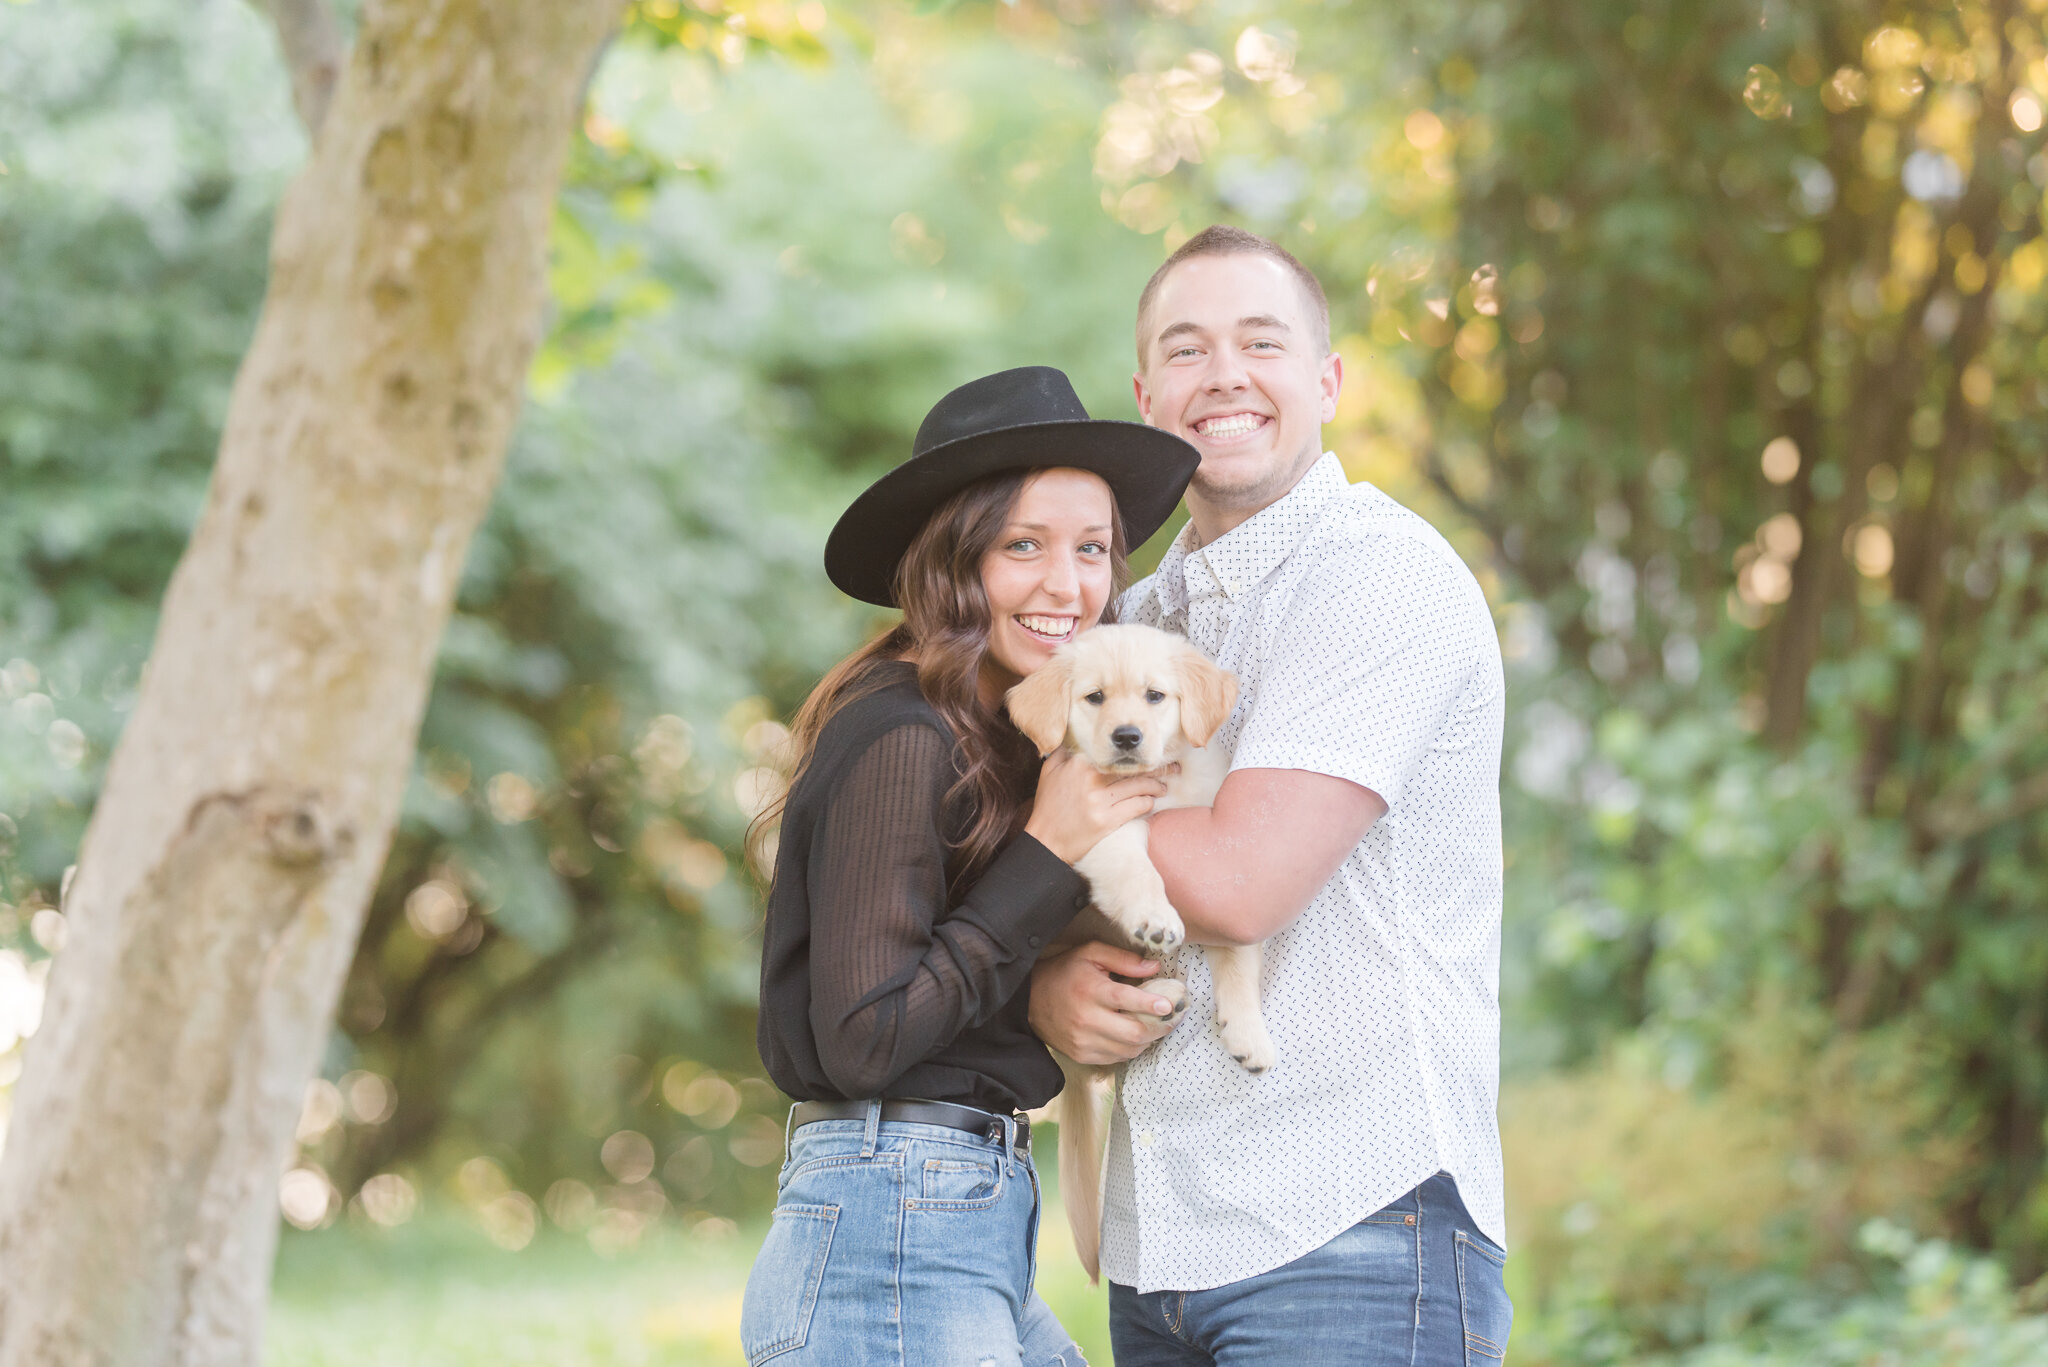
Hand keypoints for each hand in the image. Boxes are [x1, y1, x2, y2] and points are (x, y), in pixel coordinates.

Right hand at [1022, 750, 1166, 863]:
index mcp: (1079, 763)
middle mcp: (1091, 779)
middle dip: (1157, 768)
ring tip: (1164, 787)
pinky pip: (1136, 806)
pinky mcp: (1107, 820)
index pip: (1115, 754)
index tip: (1149, 752)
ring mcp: (1100, 800)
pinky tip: (1151, 802)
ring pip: (1138, 787)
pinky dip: (1147, 803)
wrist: (1045, 841)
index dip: (1135, 754)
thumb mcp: (1049, 772)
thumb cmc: (1048, 806)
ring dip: (1156, 786)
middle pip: (1132, 769)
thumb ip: (1064, 752)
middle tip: (1173, 767)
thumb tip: (1074, 738)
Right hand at [1028, 942, 1180, 1065]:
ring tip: (1156, 1026)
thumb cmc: (1065, 972)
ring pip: (1129, 1049)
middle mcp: (1087, 1019)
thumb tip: (1154, 967)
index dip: (1152, 1004)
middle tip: (1172, 1019)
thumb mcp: (1091, 953)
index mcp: (1090, 990)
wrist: (1030, 1000)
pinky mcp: (1081, 1055)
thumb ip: (1123, 959)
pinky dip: (1131, 1048)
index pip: (1127, 1000)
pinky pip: (1117, 1058)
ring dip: (1148, 1039)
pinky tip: (1135, 1036)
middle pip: (1134, 1032)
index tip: (1170, 1005)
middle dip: (1159, 1027)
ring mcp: (1083, 1041)